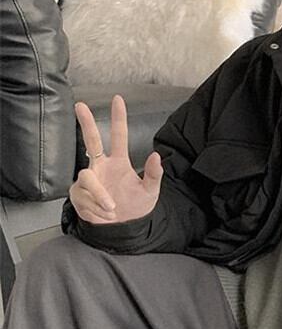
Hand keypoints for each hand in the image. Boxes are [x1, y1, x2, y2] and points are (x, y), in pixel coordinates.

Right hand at [69, 94, 163, 224]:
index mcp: (119, 163)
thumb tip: (156, 155)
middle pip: (92, 140)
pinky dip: (97, 209)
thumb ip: (154, 174)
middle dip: (86, 123)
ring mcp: (89, 179)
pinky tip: (104, 214)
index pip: (118, 136)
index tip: (118, 99)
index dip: (118, 118)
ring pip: (88, 179)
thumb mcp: (150, 192)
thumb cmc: (136, 208)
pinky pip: (84, 197)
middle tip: (81, 105)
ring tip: (112, 208)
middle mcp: (102, 167)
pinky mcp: (79, 193)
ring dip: (100, 196)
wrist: (123, 229)